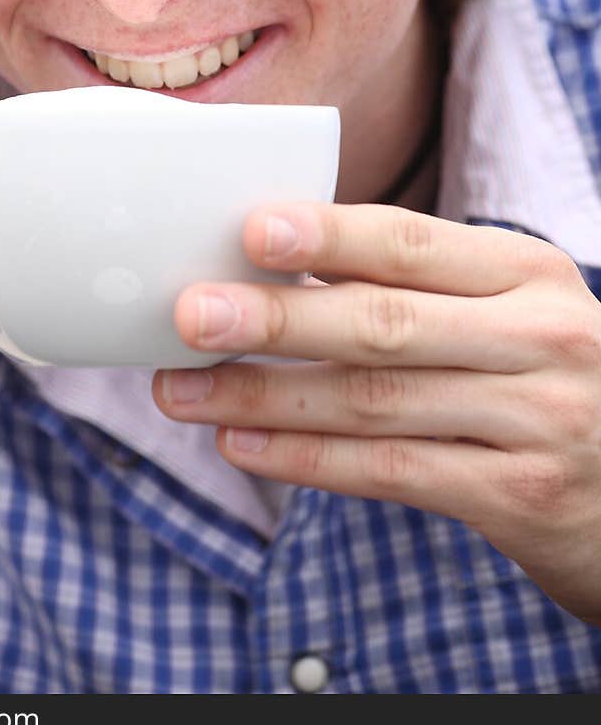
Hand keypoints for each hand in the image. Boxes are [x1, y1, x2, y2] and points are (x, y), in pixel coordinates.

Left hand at [152, 202, 600, 624]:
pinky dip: (307, 460)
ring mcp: (534, 420)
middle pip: (384, 323)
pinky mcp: (518, 496)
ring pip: (373, 402)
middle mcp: (538, 337)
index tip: (251, 228)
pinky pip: (391, 471)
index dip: (329, 235)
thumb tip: (270, 269)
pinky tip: (242, 445)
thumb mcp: (508, 307)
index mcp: (526, 271)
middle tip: (190, 314)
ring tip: (183, 391)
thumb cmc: (541, 375)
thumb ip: (417, 286)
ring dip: (266, 398)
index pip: (413, 244)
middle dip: (277, 319)